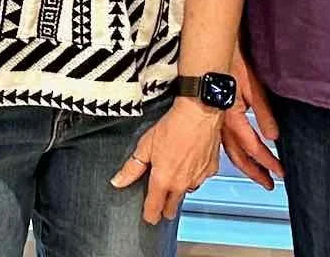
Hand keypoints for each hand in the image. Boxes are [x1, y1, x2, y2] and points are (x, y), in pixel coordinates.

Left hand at [110, 99, 223, 222]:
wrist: (199, 112)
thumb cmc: (174, 125)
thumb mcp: (146, 144)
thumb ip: (132, 167)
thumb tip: (118, 181)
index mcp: (163, 180)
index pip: (154, 209)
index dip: (150, 215)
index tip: (149, 217)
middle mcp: (181, 184)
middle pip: (172, 207)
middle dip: (166, 207)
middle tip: (161, 201)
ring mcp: (198, 178)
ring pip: (187, 191)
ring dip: (180, 187)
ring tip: (176, 173)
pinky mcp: (211, 170)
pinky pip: (200, 178)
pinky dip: (195, 173)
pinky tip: (190, 161)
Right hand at [221, 46, 283, 189]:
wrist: (212, 51)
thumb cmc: (233, 64)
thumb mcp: (254, 87)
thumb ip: (263, 113)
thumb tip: (273, 137)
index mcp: (233, 119)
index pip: (254, 147)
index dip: (268, 162)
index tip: (280, 172)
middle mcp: (222, 125)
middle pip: (239, 156)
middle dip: (255, 172)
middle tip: (268, 183)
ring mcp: (216, 121)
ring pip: (229, 150)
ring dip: (244, 164)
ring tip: (256, 173)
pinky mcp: (215, 115)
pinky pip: (223, 141)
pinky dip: (233, 152)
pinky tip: (238, 153)